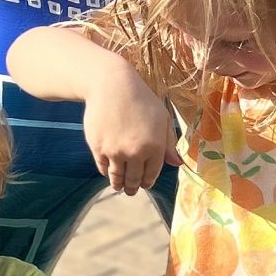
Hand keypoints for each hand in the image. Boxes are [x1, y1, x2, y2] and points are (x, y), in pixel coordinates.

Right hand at [83, 78, 173, 194]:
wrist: (110, 85)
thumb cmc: (141, 99)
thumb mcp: (162, 117)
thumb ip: (169, 143)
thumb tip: (177, 164)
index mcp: (155, 146)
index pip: (152, 174)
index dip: (148, 181)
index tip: (145, 184)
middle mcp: (135, 152)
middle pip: (134, 179)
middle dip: (133, 187)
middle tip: (131, 191)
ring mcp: (115, 151)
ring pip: (117, 177)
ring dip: (118, 184)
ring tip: (118, 187)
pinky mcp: (98, 148)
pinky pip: (103, 167)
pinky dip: (106, 172)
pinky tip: (108, 172)